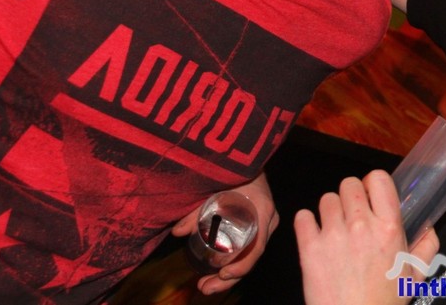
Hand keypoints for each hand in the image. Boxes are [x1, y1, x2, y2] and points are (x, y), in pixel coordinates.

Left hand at [172, 173, 279, 295]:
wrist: (249, 157)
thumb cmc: (236, 171)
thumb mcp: (217, 188)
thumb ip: (197, 210)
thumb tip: (177, 232)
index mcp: (263, 211)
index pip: (257, 247)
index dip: (242, 265)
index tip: (223, 274)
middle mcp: (268, 221)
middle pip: (252, 257)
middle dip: (228, 279)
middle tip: (204, 288)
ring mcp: (265, 225)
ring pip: (249, 256)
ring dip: (228, 275)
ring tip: (204, 286)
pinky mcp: (258, 227)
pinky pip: (248, 249)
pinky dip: (232, 262)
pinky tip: (215, 273)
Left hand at [294, 170, 439, 304]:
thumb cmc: (383, 303)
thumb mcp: (414, 276)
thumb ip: (426, 247)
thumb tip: (429, 228)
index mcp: (389, 228)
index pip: (378, 179)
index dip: (372, 184)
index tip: (370, 196)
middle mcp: (362, 226)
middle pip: (349, 184)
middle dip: (351, 197)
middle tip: (352, 216)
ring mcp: (334, 235)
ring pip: (326, 199)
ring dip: (330, 212)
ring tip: (335, 230)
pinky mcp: (310, 248)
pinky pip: (302, 217)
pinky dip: (307, 224)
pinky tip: (315, 236)